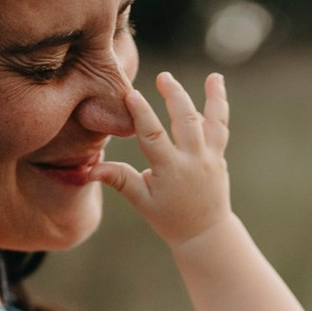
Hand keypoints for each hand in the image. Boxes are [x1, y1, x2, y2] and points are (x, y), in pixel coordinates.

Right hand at [91, 72, 230, 246]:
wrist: (204, 233)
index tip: (132, 94)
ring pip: (212, 122)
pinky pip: (220, 128)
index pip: (153, 136)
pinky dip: (218, 108)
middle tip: (163, 77)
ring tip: (213, 77)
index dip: (142, 114)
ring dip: (212, 98)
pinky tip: (215, 87)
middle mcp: (193, 160)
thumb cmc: (168, 218)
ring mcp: (209, 158)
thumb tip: (91, 169)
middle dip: (175, 97)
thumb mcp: (141, 202)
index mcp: (170, 170)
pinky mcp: (219, 157)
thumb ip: (120, 180)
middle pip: (186, 121)